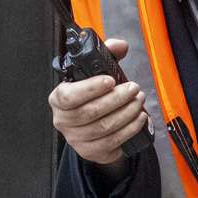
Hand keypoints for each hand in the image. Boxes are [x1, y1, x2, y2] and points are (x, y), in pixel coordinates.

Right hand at [47, 38, 148, 168]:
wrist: (91, 127)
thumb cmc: (91, 97)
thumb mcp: (95, 74)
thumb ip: (106, 55)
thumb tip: (120, 46)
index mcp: (58, 99)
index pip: (68, 96)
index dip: (90, 88)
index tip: (110, 80)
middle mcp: (63, 120)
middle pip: (90, 112)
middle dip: (116, 99)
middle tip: (133, 89)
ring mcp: (76, 139)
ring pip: (103, 127)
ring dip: (126, 113)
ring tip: (139, 101)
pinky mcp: (91, 151)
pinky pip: (112, 141)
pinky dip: (129, 128)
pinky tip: (139, 117)